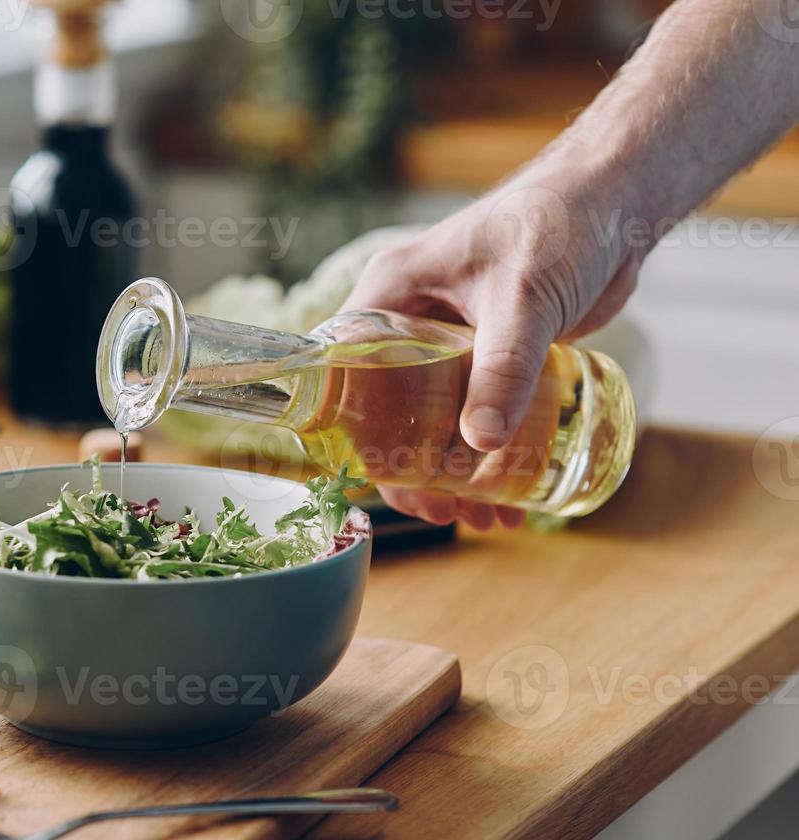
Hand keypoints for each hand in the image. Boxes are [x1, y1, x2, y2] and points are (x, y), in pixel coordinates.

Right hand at [340, 166, 639, 528]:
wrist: (618, 199)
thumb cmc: (558, 222)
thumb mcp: (523, 298)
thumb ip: (503, 367)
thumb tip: (478, 442)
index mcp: (389, 295)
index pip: (345, 374)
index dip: (355, 434)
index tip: (387, 481)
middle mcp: (411, 321)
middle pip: (388, 411)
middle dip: (414, 469)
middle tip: (444, 514)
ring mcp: (451, 341)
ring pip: (436, 420)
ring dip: (457, 473)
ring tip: (487, 516)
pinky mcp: (492, 354)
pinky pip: (479, 413)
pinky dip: (492, 454)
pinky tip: (516, 490)